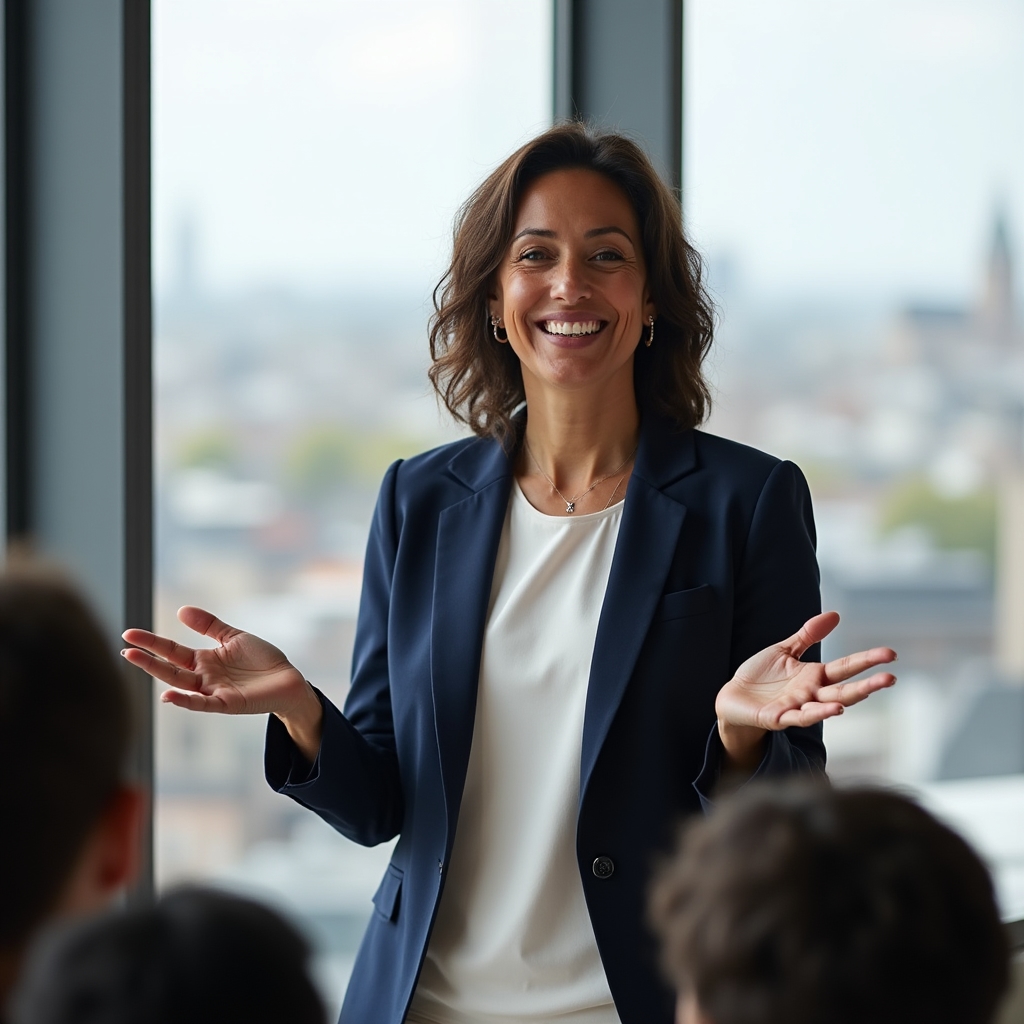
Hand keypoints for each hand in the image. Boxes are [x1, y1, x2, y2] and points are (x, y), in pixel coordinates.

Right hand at [121, 606, 322, 760]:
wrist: (289, 680)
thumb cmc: (262, 660)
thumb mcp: (234, 637)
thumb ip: (209, 626)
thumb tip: (182, 610)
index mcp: (204, 660)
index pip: (171, 650)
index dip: (152, 642)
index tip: (128, 634)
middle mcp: (203, 677)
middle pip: (169, 667)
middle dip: (147, 658)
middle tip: (124, 647)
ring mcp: (213, 692)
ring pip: (180, 684)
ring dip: (158, 674)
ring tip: (136, 660)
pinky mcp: (227, 704)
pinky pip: (203, 704)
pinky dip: (185, 701)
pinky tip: (168, 695)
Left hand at [715, 611, 895, 770]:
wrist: (733, 697)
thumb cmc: (760, 676)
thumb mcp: (784, 650)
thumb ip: (808, 635)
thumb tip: (835, 615)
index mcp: (814, 676)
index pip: (846, 667)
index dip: (867, 660)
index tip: (891, 653)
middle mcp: (811, 693)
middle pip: (845, 689)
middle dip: (869, 684)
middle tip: (892, 678)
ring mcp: (797, 707)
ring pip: (826, 705)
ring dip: (846, 700)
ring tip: (866, 692)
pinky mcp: (779, 717)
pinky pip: (800, 716)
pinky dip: (816, 713)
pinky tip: (833, 708)